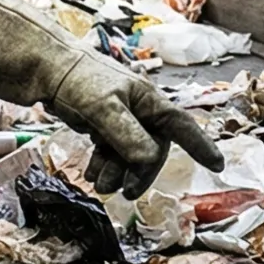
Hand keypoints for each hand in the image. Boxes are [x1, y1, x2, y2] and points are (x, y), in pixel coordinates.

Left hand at [0, 0, 223, 193]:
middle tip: (126, 193)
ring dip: (118, 172)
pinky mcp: (102, 123)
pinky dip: (105, 165)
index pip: (182, 127)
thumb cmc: (79, 80)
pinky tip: (92, 173)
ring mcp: (121, 117)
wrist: (46, 70)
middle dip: (140, 172)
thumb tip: (149, 159)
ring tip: (100, 184)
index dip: (201, 146)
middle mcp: (139, 109)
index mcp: (148, 101)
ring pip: (130, 153)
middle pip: (153, 149)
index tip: (217, 166)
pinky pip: (112, 151)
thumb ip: (127, 136)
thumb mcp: (104, 109)